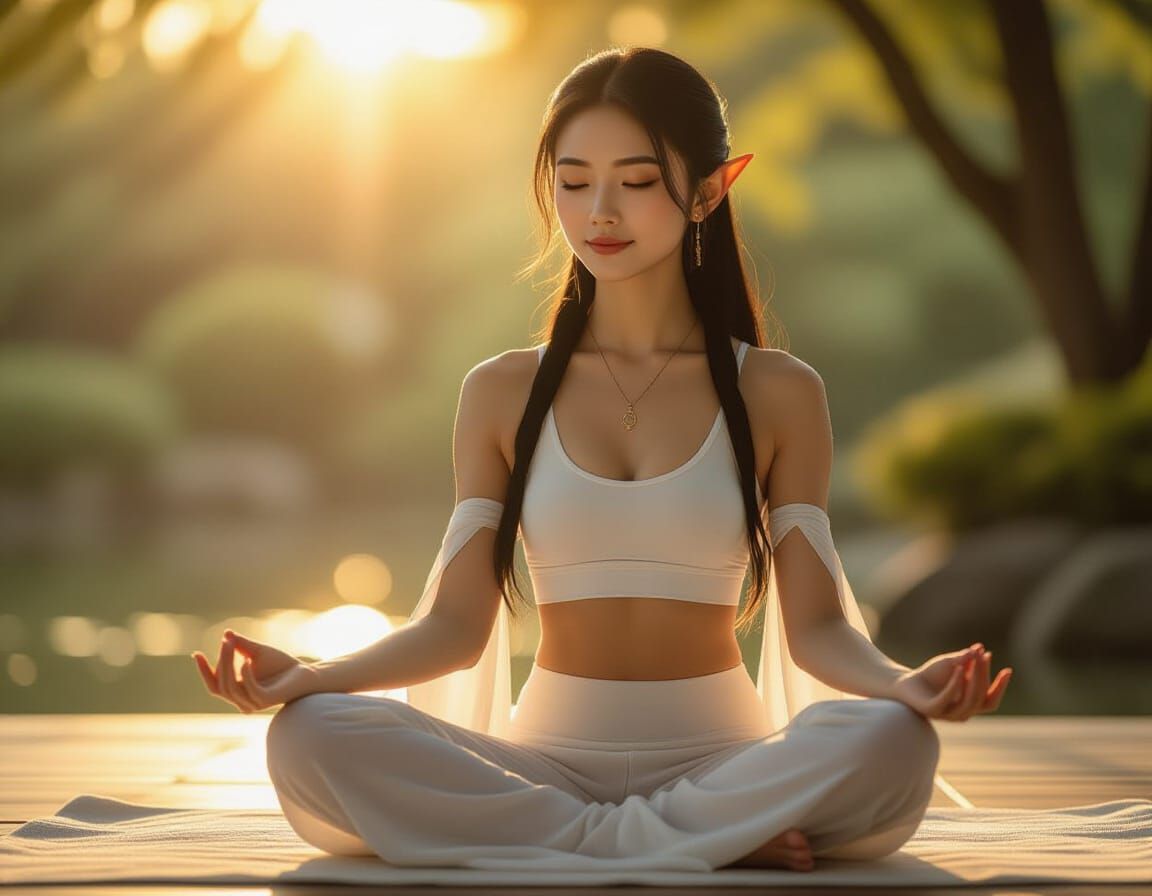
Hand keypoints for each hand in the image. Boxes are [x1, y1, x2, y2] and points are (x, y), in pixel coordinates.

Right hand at [192, 630, 315, 712]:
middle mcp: (243, 701)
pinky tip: (247, 660)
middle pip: (220, 684)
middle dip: (220, 661)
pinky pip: (250, 690)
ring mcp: (254, 703)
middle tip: (225, 641)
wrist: (306, 673)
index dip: (204, 671)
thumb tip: (226, 633)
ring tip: (232, 644)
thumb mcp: (257, 652)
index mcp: (238, 691)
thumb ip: (241, 646)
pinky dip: (246, 675)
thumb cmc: (281, 664)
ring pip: (231, 687)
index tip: (196, 653)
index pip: (214, 685)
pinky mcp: (266, 700)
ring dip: (228, 664)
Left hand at [891, 643, 1011, 721]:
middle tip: (984, 654)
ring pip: (969, 701)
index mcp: (969, 706)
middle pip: (981, 697)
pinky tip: (959, 668)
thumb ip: (965, 659)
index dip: (1000, 687)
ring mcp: (947, 714)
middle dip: (985, 675)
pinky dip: (955, 683)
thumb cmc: (931, 674)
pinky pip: (947, 698)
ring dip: (974, 679)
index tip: (1008, 670)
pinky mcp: (932, 710)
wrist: (905, 682)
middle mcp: (961, 713)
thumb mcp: (951, 664)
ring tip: (974, 658)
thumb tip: (979, 648)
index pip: (991, 700)